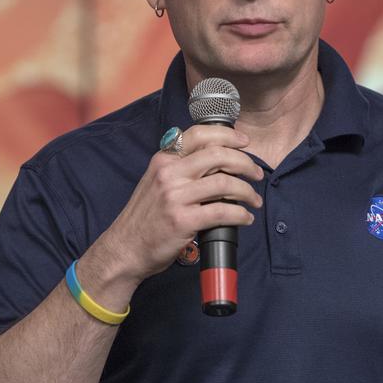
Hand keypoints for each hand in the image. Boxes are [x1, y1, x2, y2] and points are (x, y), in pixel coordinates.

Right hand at [91, 124, 264, 286]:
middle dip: (246, 163)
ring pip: (225, 184)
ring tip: (254, 200)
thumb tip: (218, 162)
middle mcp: (169, 173)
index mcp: (164, 160)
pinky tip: (245, 218)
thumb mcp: (156, 182)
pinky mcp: (183, 220)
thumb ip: (180, 168)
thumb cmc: (145, 218)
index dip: (229, 135)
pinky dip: (240, 215)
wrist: (125, 248)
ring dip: (247, 191)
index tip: (245, 143)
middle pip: (218, 155)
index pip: (200, 134)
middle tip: (256, 174)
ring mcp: (175, 197)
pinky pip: (222, 212)